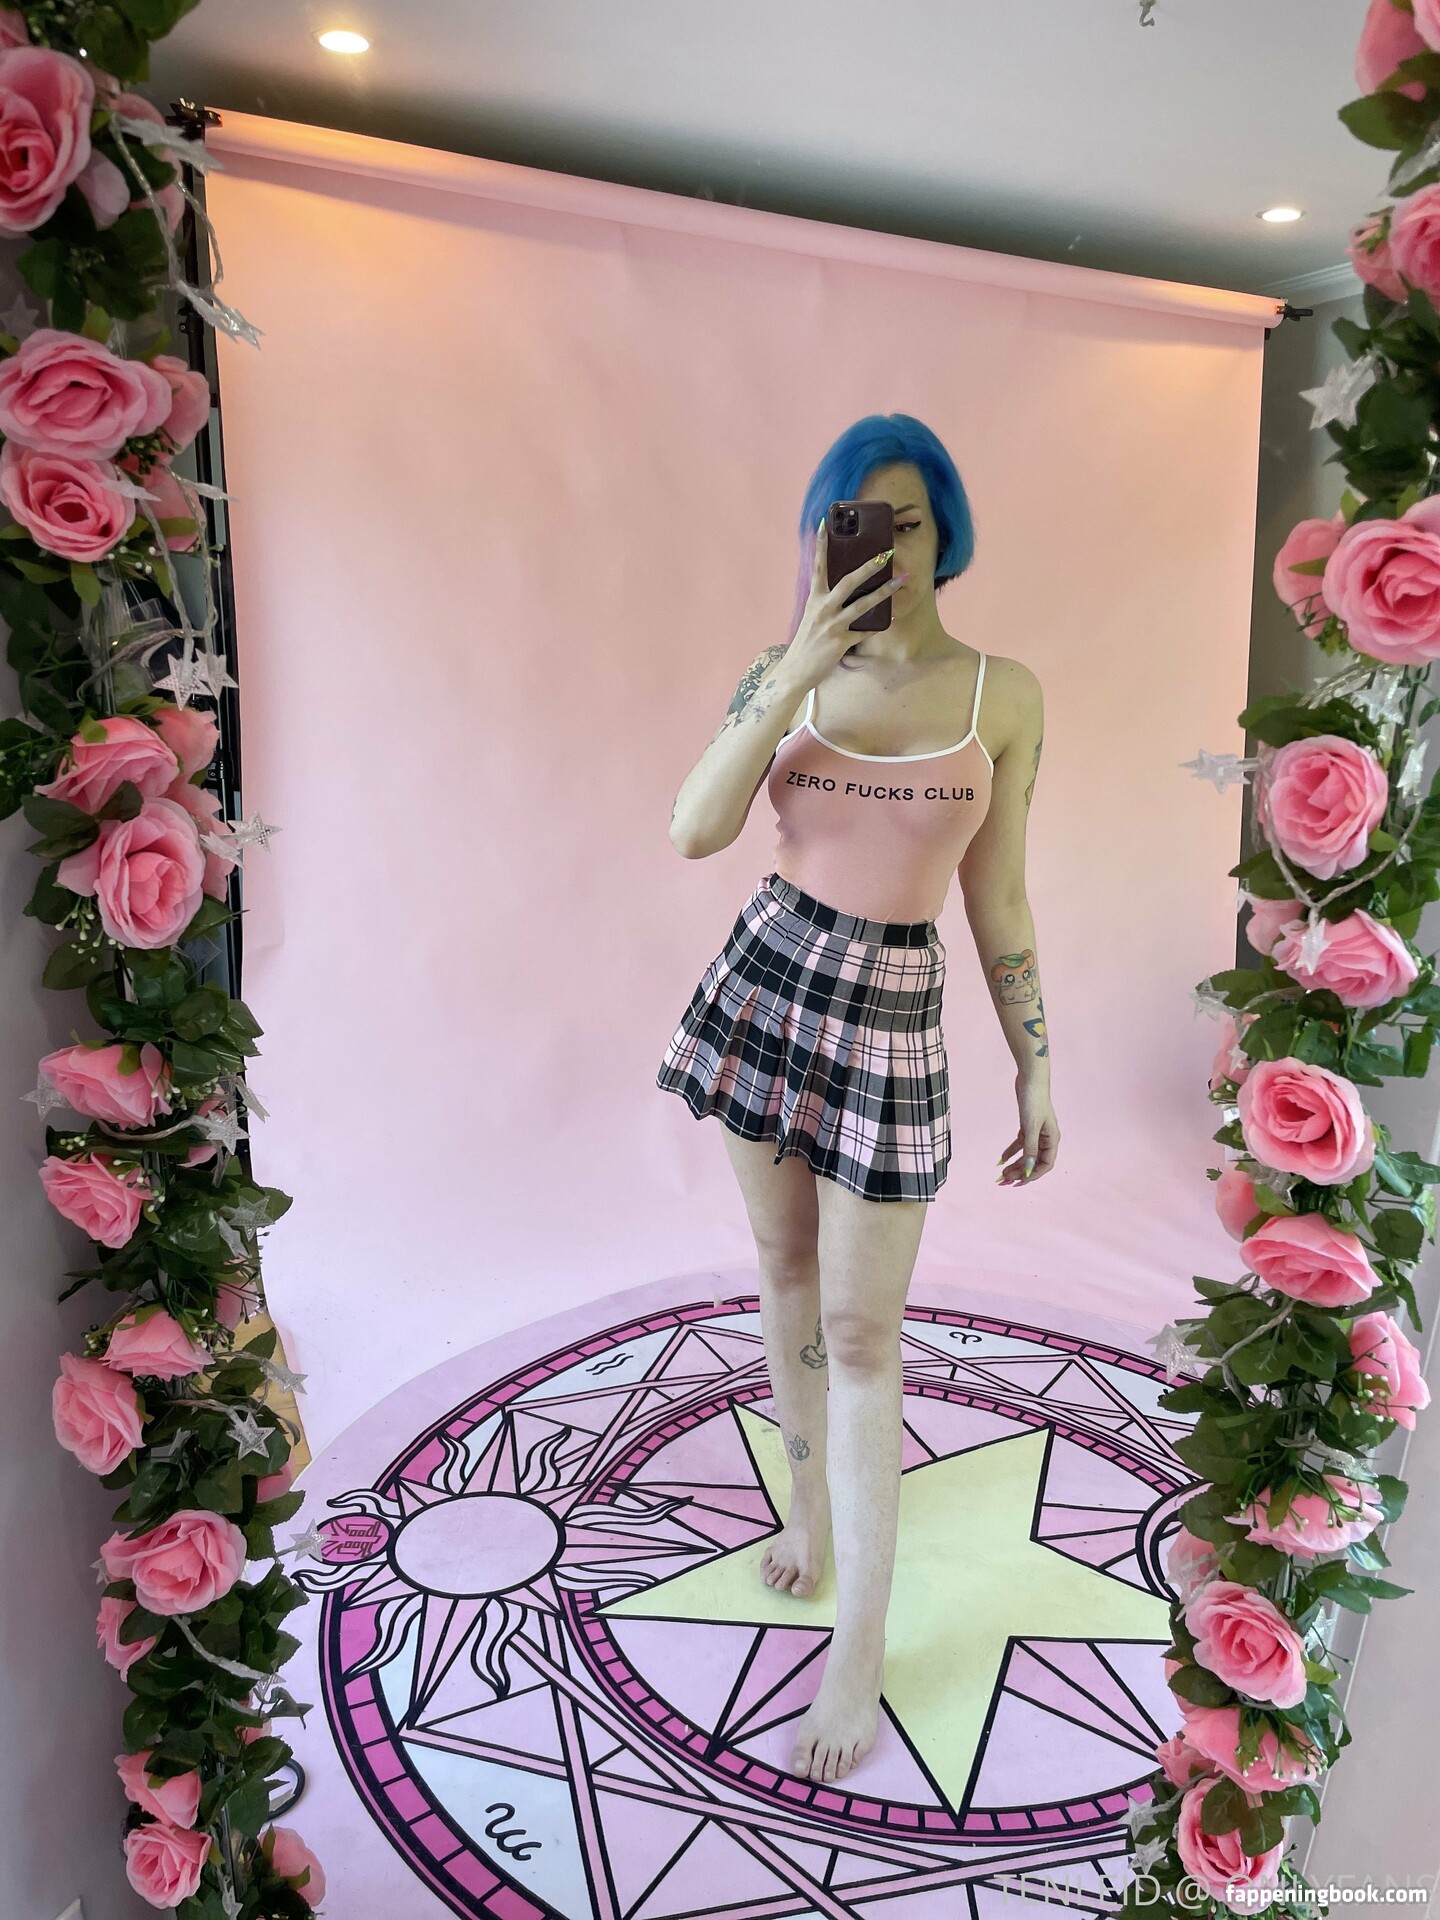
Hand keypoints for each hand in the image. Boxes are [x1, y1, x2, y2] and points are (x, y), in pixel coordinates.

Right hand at [783, 515, 905, 692]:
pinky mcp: (841, 643)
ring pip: (862, 605)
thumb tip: (846, 587)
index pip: (818, 566)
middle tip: (886, 553)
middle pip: (848, 582)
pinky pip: (865, 630)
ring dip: (884, 591)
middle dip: (869, 567)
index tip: (825, 523)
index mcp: (814, 599)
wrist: (796, 670)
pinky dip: (880, 623)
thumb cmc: (807, 642)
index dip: (820, 545)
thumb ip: (826, 601)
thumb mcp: (812, 616)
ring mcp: (832, 626)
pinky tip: (893, 616)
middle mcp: (823, 609)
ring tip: (901, 580)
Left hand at [997, 1076, 1058, 1185]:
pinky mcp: (1028, 1126)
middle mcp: (1046, 1138)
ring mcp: (1037, 1133)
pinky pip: (1020, 1144)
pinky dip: (1011, 1152)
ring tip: (1002, 1174)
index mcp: (1052, 1139)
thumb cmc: (1034, 1100)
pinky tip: (1001, 1159)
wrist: (1030, 1079)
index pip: (1045, 1164)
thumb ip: (1030, 1149)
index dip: (1033, 1175)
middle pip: (1034, 1162)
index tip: (1019, 1182)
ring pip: (1027, 1154)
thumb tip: (1029, 1170)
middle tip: (1005, 1181)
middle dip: (1021, 1172)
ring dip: (1015, 1164)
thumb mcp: (1031, 1126)